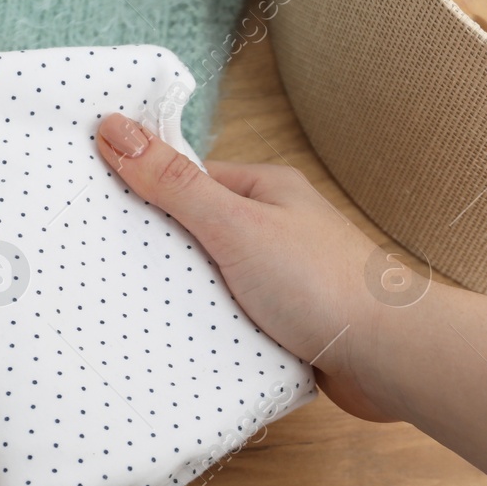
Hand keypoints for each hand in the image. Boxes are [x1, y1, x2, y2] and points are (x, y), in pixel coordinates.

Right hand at [95, 113, 394, 421]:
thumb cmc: (321, 282)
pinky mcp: (287, 325)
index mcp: (266, 190)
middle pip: (198, 233)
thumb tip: (116, 129)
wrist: (387, 356)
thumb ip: (174, 184)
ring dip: (186, 298)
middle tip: (107, 269)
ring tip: (135, 310)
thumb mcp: (235, 225)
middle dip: (161, 253)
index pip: (189, 181)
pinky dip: (211, 331)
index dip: (145, 193)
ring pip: (215, 282)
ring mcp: (283, 279)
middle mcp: (276, 230)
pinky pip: (234, 321)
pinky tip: (182, 345)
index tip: (99, 211)